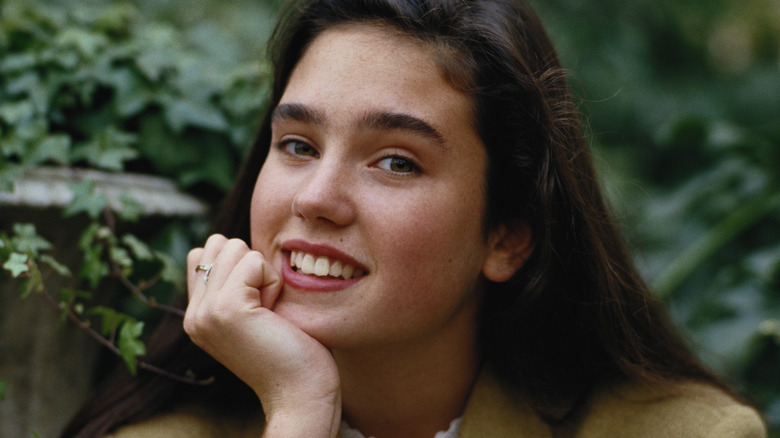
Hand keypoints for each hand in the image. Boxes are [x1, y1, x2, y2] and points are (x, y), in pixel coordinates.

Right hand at [184, 234, 340, 436]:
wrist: (301, 393)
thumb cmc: (292, 352)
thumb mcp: (254, 313)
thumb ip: (236, 284)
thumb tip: (233, 245)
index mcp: (196, 316)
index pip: (203, 254)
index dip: (240, 265)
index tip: (258, 304)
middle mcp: (193, 314)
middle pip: (219, 244)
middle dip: (252, 266)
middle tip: (266, 309)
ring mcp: (205, 312)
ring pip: (235, 247)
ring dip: (264, 274)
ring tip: (270, 313)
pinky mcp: (226, 309)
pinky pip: (253, 261)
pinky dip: (273, 281)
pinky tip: (274, 315)